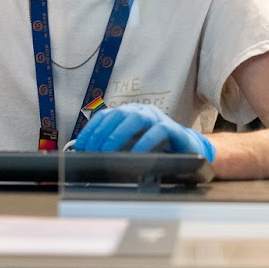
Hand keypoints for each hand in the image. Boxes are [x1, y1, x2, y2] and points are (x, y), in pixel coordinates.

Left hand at [72, 103, 215, 161]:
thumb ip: (114, 147)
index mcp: (129, 114)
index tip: (81, 146)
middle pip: (118, 115)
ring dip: (119, 134)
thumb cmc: (155, 149)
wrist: (187, 151)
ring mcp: (158, 118)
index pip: (106, 116)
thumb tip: (90, 156)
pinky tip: (136, 154)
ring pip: (136, 118)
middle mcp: (142, 111)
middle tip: (93, 151)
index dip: (91, 130)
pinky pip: (158, 130)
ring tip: (109, 151)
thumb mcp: (130, 147)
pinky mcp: (173, 129)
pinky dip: (145, 142)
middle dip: (102, 134)